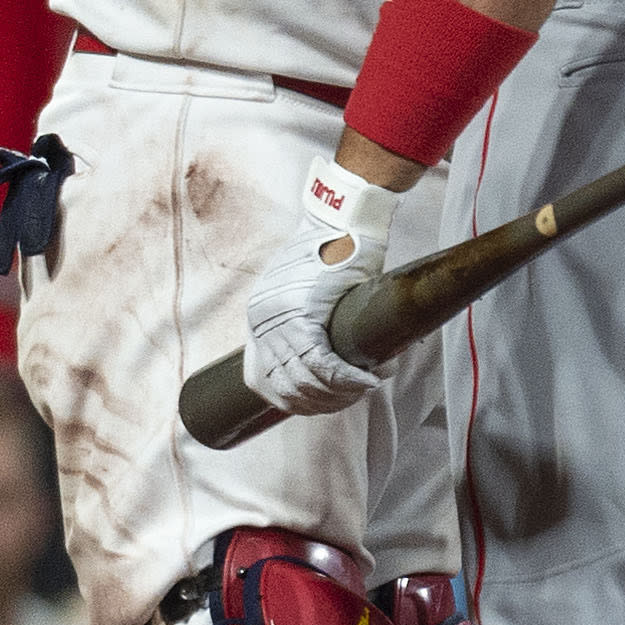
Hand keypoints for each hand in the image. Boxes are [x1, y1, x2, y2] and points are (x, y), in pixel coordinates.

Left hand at [242, 226, 385, 415]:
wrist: (341, 218)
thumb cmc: (330, 249)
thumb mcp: (304, 286)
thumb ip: (305, 318)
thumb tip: (326, 354)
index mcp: (259, 317)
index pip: (263, 379)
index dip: (293, 400)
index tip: (319, 405)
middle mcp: (263, 321)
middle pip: (286, 385)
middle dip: (320, 402)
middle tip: (349, 400)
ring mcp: (281, 319)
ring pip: (305, 380)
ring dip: (338, 395)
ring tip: (361, 391)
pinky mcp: (306, 314)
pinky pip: (323, 363)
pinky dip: (347, 379)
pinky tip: (364, 383)